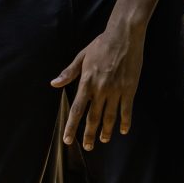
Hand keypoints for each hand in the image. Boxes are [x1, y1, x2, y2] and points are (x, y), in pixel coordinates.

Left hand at [51, 20, 145, 150]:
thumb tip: (54, 84)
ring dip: (106, 131)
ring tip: (103, 140)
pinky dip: (124, 122)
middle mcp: (100, 89)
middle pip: (93, 117)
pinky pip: (126, 110)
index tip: (67, 139)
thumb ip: (69, 72)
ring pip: (110, 116)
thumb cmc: (101, 44)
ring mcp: (116, 90)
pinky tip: (122, 130)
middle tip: (87, 147)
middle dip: (89, 135)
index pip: (77, 109)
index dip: (72, 126)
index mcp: (87, 81)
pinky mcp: (129, 89)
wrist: (124, 36)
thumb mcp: (82, 56)